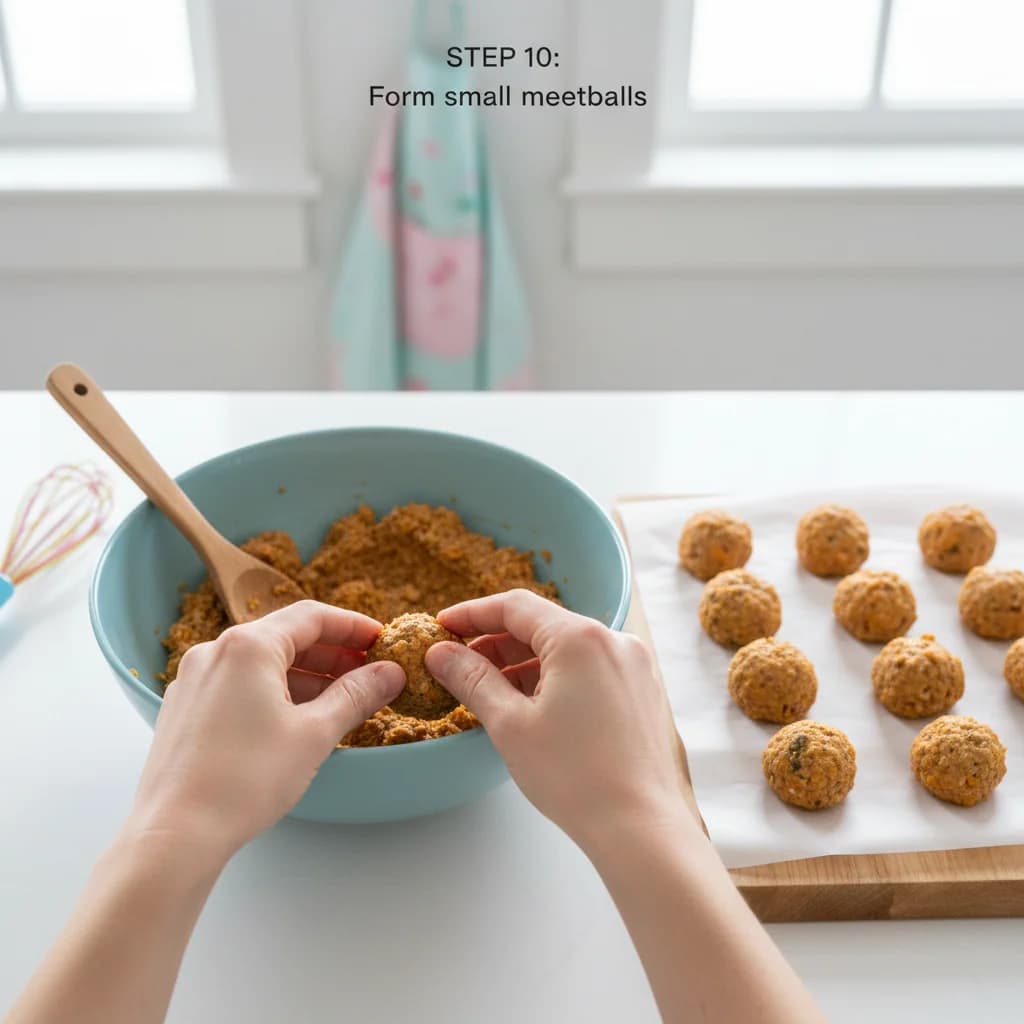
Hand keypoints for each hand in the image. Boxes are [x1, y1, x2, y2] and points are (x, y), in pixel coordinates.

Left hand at [128, 600, 404, 861]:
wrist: (174, 834)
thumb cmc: (245, 780)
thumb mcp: (314, 734)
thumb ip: (356, 695)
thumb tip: (391, 672)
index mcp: (248, 646)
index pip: (311, 616)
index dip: (352, 625)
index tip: (382, 639)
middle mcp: (215, 652)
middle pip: (285, 636)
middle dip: (331, 653)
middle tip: (368, 672)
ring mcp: (194, 679)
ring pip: (261, 663)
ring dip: (304, 674)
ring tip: (340, 699)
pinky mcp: (183, 708)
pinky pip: (238, 684)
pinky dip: (273, 691)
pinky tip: (296, 719)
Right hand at [425, 590, 686, 847]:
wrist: (643, 830)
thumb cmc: (576, 778)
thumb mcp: (510, 724)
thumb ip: (472, 679)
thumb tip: (440, 653)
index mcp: (581, 638)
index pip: (515, 606)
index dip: (472, 614)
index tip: (442, 626)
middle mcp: (614, 641)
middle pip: (543, 625)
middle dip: (496, 642)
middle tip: (458, 664)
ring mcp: (635, 666)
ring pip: (567, 649)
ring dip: (525, 662)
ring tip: (489, 690)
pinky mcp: (644, 692)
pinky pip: (591, 669)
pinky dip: (556, 678)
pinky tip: (531, 706)